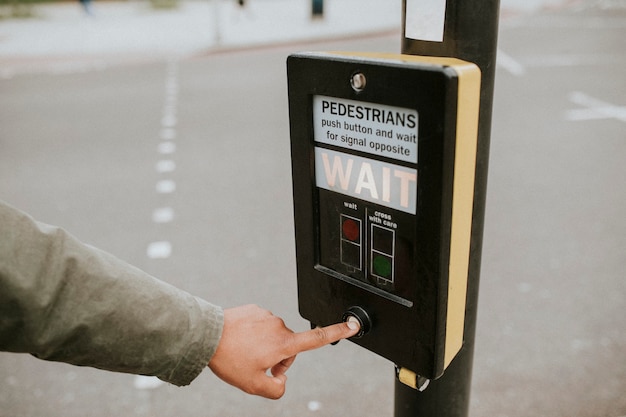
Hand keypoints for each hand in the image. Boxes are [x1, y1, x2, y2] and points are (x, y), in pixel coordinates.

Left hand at [207, 304, 359, 398]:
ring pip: (273, 336)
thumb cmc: (230, 359)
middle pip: (289, 347)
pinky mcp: (254, 309)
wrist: (208, 335)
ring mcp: (266, 315)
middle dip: (278, 358)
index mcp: (284, 343)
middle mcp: (279, 326)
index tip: (354, 325)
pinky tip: (240, 341)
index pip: (317, 338)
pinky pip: (260, 325)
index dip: (338, 332)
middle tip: (258, 366)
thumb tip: (282, 382)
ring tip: (244, 352)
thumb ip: (276, 389)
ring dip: (264, 346)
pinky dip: (254, 335)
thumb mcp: (254, 385)